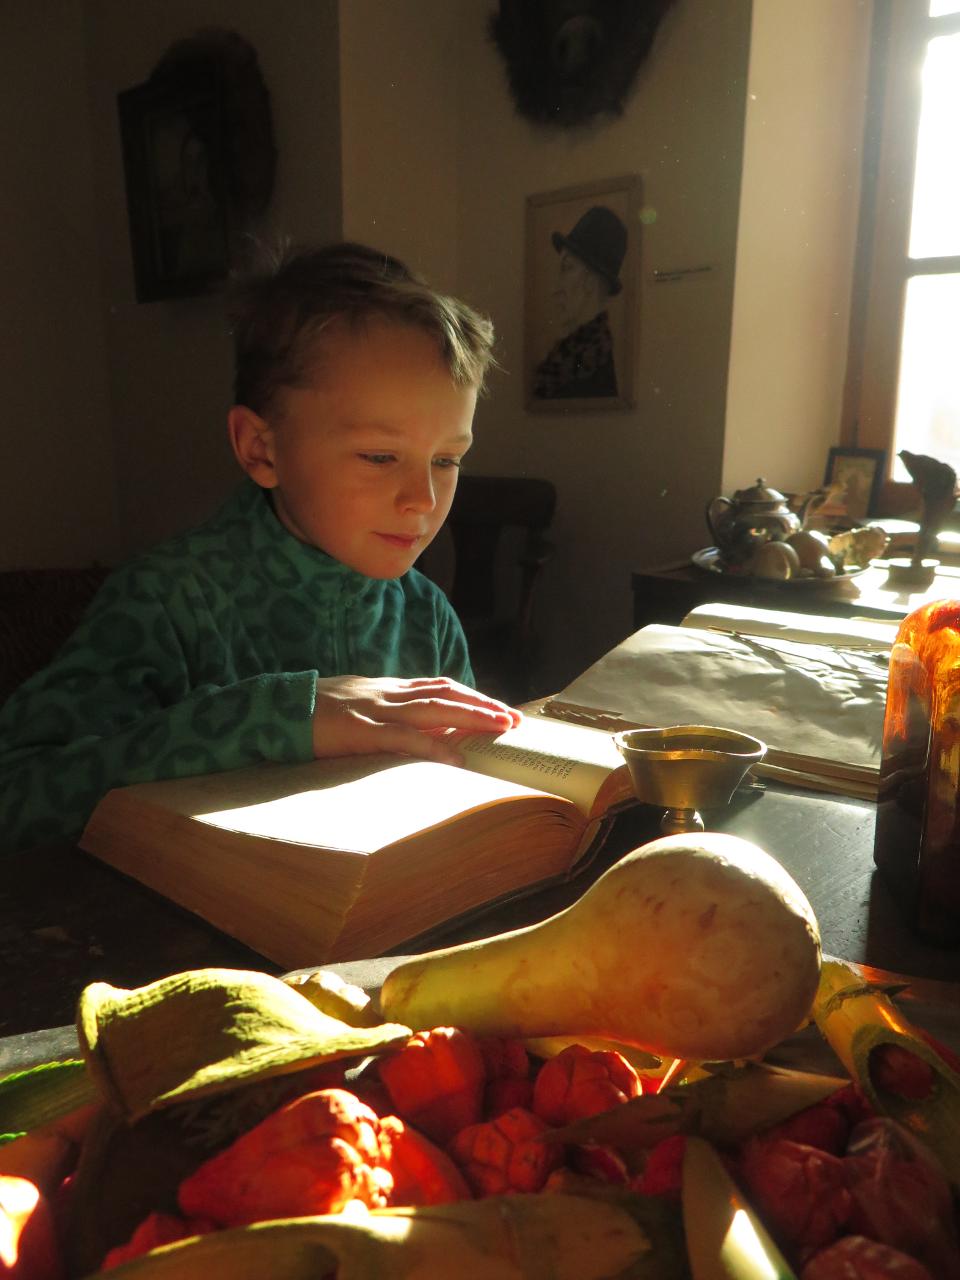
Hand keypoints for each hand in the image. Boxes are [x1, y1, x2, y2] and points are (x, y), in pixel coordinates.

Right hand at [311, 675, 521, 763]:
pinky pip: (403, 739)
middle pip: (445, 693)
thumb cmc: (308, 713)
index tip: (498, 708)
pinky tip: (456, 759)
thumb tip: (412, 729)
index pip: (438, 686)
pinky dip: (432, 748)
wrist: (270, 709)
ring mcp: (374, 710)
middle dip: (483, 704)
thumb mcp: (352, 707)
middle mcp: (386, 693)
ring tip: (500, 728)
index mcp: (384, 688)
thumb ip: (381, 714)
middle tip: (515, 719)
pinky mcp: (360, 732)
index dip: (471, 695)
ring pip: (433, 709)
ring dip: (471, 717)